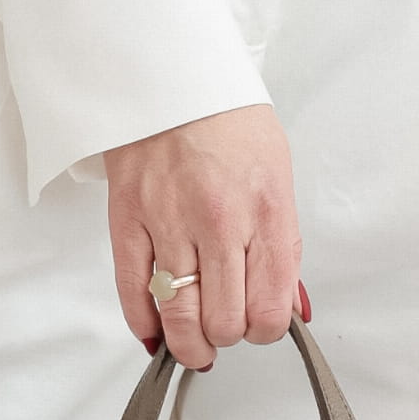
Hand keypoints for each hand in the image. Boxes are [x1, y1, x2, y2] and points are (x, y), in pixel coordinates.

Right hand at [104, 104, 305, 370]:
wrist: (174, 74)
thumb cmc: (229, 123)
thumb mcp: (278, 178)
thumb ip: (282, 248)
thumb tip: (289, 306)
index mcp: (266, 211)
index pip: (271, 310)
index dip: (266, 330)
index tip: (259, 322)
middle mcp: (219, 221)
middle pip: (225, 324)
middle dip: (227, 334)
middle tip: (225, 322)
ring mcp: (170, 223)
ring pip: (181, 320)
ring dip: (189, 344)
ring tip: (193, 344)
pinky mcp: (129, 221)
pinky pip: (134, 295)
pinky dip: (146, 325)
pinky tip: (157, 332)